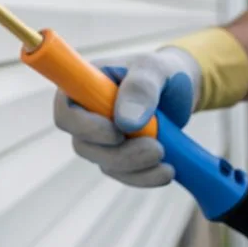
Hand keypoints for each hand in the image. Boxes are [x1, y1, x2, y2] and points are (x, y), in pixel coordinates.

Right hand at [52, 48, 200, 186]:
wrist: (182, 90)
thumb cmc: (161, 71)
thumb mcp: (154, 69)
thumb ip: (140, 88)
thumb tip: (126, 122)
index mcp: (83, 87)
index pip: (65, 113)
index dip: (84, 128)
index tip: (117, 132)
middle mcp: (85, 114)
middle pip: (84, 146)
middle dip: (120, 154)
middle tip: (157, 149)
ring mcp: (100, 138)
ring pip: (105, 163)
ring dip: (136, 167)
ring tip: (167, 158)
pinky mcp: (117, 155)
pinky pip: (123, 174)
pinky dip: (145, 177)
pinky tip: (166, 170)